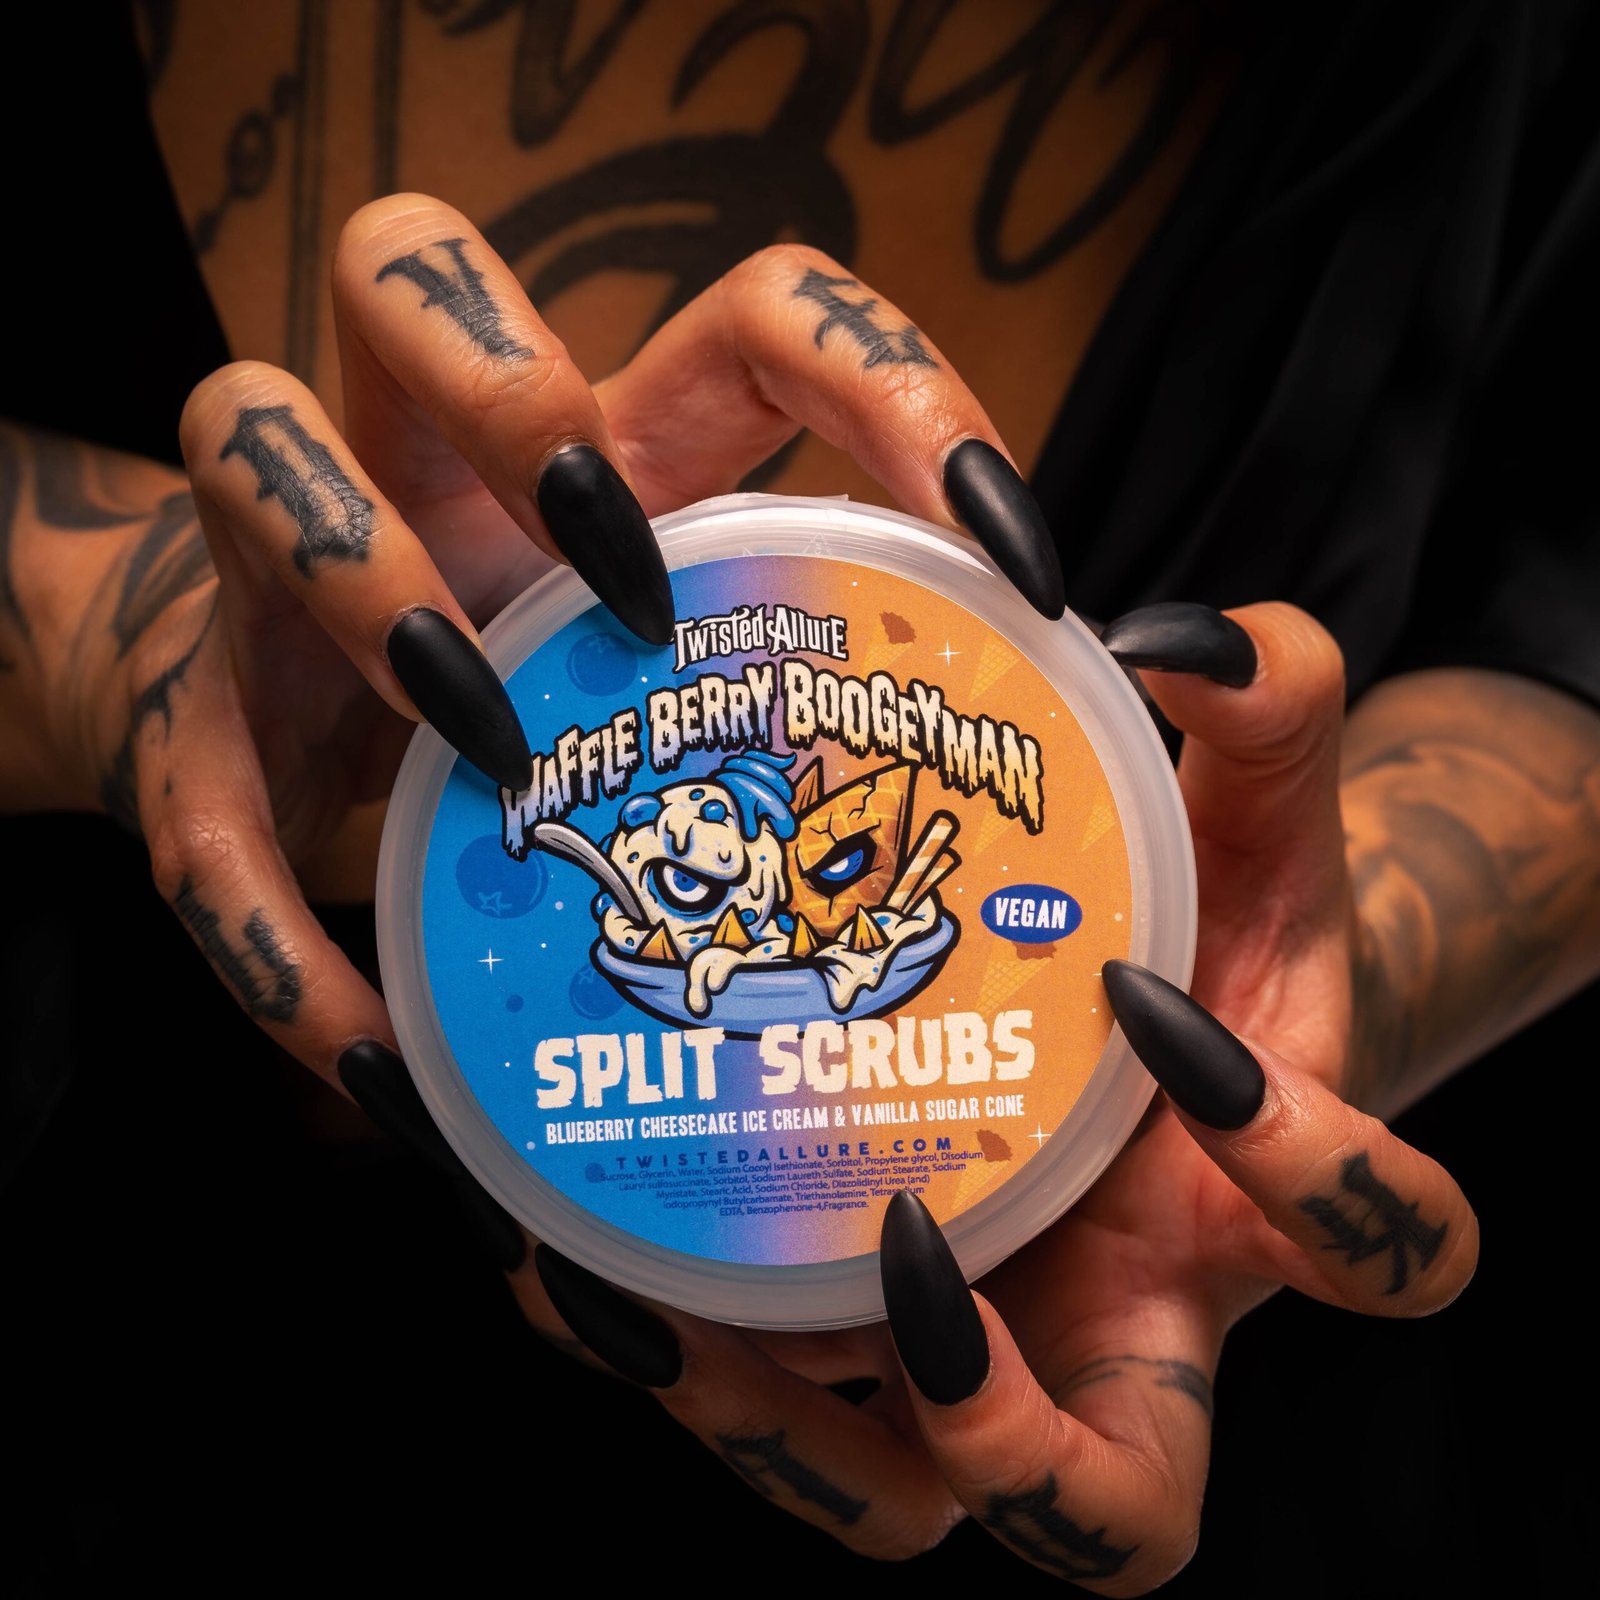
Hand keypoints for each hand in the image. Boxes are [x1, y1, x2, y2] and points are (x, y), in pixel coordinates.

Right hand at [86, 195, 1062, 1190]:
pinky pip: (198, 805)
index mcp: (596, 450)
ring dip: (368, 580)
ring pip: (251, 433)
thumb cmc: (527, 706)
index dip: (883, 384)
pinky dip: (282, 940)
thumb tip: (980, 879)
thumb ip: (801, 755)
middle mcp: (418, 460)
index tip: (1008, 544)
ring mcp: (275, 558)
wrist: (259, 741)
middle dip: (509, 391)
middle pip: (409, 270)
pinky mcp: (188, 714)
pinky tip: (375, 1045)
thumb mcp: (678, 698)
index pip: (752, 320)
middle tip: (617, 573)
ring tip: (481, 738)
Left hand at [524, 603, 1478, 1591]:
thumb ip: (1266, 703)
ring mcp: (985, 1357)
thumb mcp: (1251, 814)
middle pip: (1120, 1517)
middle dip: (1014, 1447)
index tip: (1166, 1018)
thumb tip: (1185, 634)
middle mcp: (1126, 1322)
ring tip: (632, 1289)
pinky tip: (556, 1231)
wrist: (1140, 1018)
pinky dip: (662, 1339)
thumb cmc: (1209, 928)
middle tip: (902, 1278)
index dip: (1313, 1173)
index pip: (1374, 1257)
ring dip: (765, 1424)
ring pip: (900, 1499)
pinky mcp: (855, 1341)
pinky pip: (764, 1400)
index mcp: (1257, 1206)